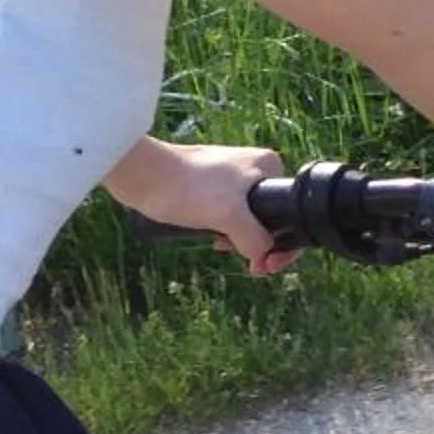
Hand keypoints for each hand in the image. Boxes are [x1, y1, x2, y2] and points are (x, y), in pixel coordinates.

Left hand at [106, 139, 299, 276]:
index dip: (284, 244)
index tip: (267, 267)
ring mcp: (233, 177)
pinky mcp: (211, 186)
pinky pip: (229, 215)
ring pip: (248, 219)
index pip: (291, 211)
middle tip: (248, 265)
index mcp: (270, 166)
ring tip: (221, 247)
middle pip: (270, 218)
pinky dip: (225, 231)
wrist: (143, 175)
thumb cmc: (186, 188)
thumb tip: (263, 260)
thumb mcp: (229, 216)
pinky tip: (212, 239)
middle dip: (259, 244)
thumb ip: (255, 238)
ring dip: (239, 240)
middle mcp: (256, 168)